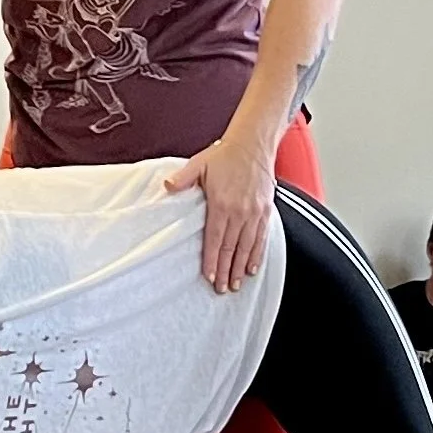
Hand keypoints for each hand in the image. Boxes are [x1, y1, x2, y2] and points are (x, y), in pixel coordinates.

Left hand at [166, 131, 274, 292]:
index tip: (209, 277)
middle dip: (225, 271)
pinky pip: (261, 239)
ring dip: (240, 268)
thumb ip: (183, 178)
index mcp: (222, 204)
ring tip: (235, 284)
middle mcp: (240, 212)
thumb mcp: (199, 164)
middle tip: (221, 288)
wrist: (253, 144)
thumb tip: (166, 186)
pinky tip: (251, 268)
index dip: (211, 261)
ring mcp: (254, 213)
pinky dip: (256, 256)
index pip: (215, 240)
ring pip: (247, 248)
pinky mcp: (265, 212)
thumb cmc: (226, 155)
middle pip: (231, 249)